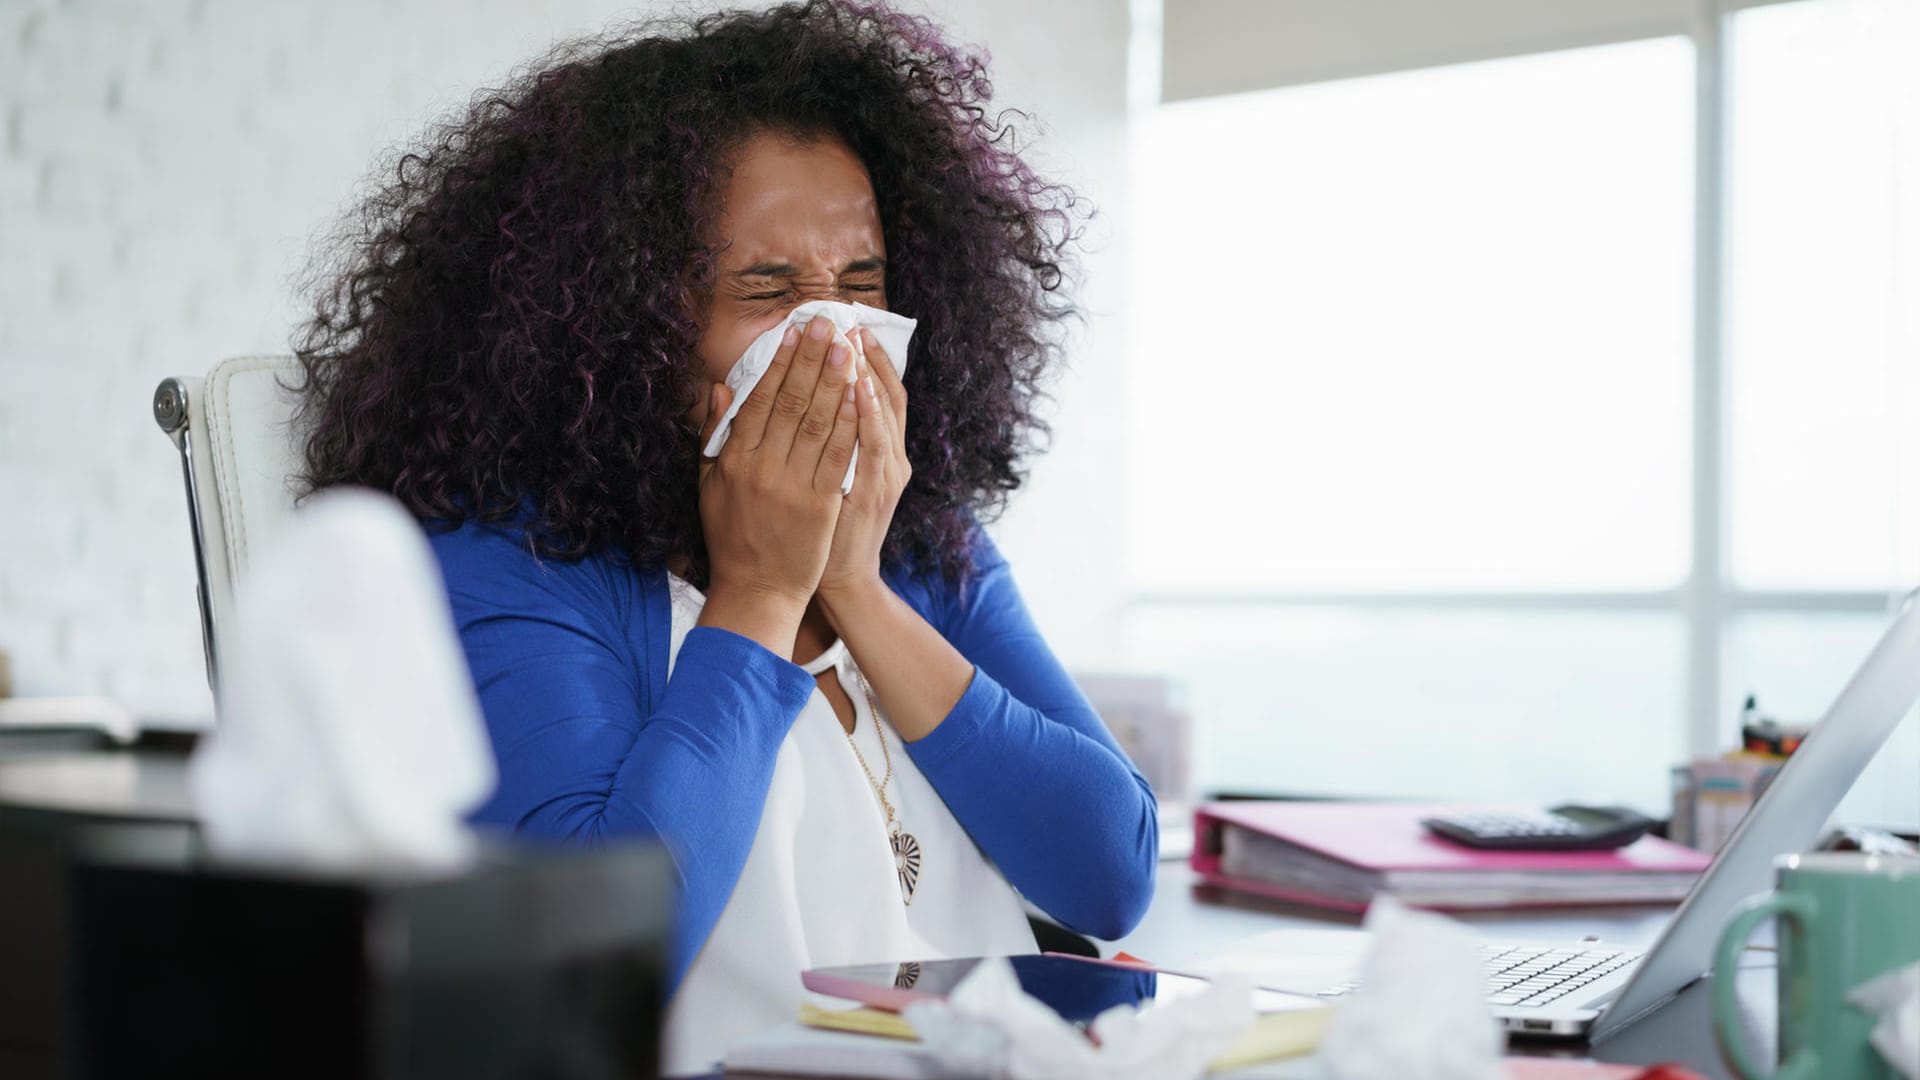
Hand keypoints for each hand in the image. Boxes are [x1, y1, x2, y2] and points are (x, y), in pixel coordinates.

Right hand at [696, 315, 861, 652]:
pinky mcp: (821, 504)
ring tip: (847, 346)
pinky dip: (850, 421)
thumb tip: (722, 389)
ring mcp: (792, 485)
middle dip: (811, 358)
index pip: (760, 399)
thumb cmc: (732, 537)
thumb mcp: (710, 486)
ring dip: (835, 379)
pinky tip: (860, 393)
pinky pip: (838, 454)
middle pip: (791, 401)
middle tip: (827, 323)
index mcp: (734, 459)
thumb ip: (714, 436)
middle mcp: (761, 467)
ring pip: (818, 421)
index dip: (779, 362)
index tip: (793, 331)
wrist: (756, 590)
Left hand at [818, 326, 910, 612]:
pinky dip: (868, 414)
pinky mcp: (875, 493)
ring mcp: (886, 474)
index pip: (877, 391)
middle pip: (883, 394)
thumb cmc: (827, 527)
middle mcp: (891, 457)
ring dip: (868, 375)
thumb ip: (825, 438)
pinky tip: (857, 388)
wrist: (840, 578)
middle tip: (846, 321)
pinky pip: (873, 446)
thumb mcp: (832, 476)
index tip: (846, 325)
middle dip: (864, 356)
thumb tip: (811, 397)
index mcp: (879, 450)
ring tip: (852, 341)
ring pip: (882, 414)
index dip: (865, 358)